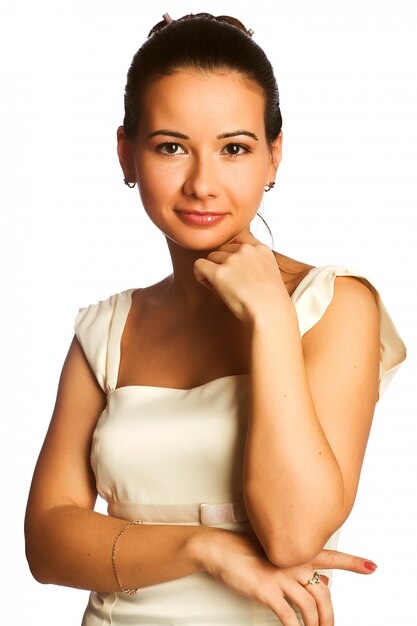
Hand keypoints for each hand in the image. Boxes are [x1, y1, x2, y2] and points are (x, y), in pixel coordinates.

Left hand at [193, 233, 289, 322]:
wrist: (271, 314)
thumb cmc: (271, 303)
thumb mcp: (270, 275)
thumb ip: (256, 265)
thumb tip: (238, 270)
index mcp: (262, 250)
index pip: (241, 241)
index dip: (234, 254)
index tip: (236, 269)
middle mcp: (246, 251)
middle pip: (224, 250)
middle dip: (223, 264)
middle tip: (229, 283)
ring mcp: (232, 260)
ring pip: (211, 257)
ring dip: (212, 270)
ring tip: (222, 288)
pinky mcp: (219, 273)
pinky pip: (199, 265)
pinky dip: (200, 274)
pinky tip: (208, 285)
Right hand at [194, 529, 375, 625]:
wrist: (219, 549)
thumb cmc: (246, 551)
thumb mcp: (276, 555)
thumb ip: (300, 568)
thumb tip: (323, 583)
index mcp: (296, 550)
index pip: (331, 556)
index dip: (353, 562)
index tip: (371, 566)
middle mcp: (292, 561)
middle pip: (323, 593)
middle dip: (329, 618)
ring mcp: (280, 575)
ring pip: (310, 608)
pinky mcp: (267, 589)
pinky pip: (289, 616)